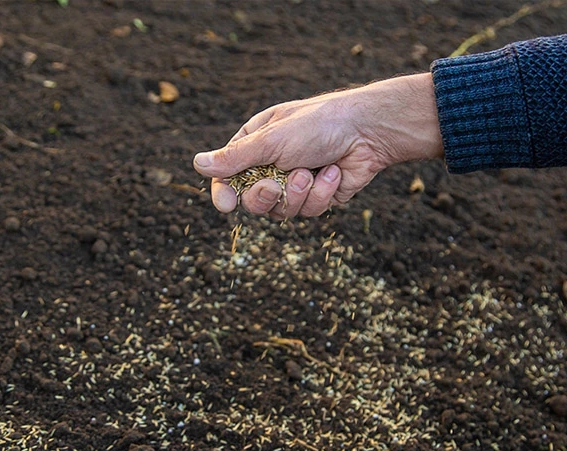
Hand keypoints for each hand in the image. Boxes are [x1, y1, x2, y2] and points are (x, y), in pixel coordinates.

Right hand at [193, 73, 443, 217]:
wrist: (368, 132)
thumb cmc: (318, 125)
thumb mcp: (272, 140)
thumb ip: (235, 158)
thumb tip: (197, 165)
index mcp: (255, 144)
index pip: (227, 176)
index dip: (224, 193)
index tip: (226, 205)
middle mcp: (272, 164)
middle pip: (252, 201)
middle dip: (266, 196)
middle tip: (275, 184)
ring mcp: (296, 182)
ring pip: (282, 211)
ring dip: (298, 193)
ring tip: (314, 170)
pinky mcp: (318, 197)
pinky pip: (309, 210)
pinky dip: (322, 194)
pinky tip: (334, 173)